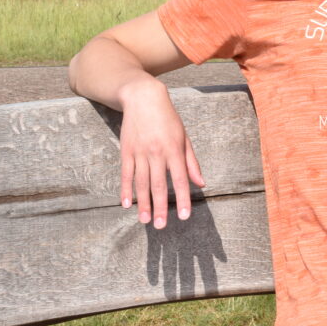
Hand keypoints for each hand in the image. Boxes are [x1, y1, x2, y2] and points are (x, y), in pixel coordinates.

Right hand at [118, 79, 204, 227]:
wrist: (143, 98)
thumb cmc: (168, 119)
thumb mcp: (184, 137)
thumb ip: (191, 162)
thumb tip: (201, 184)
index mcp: (173, 150)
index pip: (180, 179)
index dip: (182, 199)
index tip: (184, 216)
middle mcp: (156, 153)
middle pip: (158, 185)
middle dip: (160, 207)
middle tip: (160, 226)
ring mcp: (139, 152)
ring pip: (141, 183)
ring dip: (143, 203)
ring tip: (144, 220)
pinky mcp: (126, 151)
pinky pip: (125, 174)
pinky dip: (125, 190)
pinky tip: (126, 204)